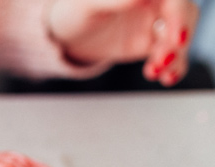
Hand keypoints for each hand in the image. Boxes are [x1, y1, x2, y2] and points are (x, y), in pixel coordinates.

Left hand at [47, 0, 198, 85]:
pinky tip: (166, 77)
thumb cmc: (73, 13)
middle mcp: (153, 2)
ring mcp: (154, 23)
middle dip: (179, 35)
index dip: (177, 14)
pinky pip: (170, 55)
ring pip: (179, 36)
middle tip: (165, 56)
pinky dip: (173, 67)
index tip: (174, 35)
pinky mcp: (150, 44)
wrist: (65, 35)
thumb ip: (114, 0)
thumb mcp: (87, 5)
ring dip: (174, 55)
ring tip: (153, 71)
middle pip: (183, 14)